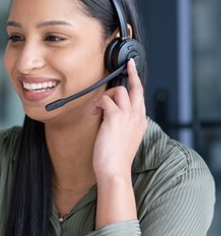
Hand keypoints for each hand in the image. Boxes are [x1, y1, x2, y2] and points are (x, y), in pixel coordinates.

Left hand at [91, 59, 146, 179]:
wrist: (115, 170)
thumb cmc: (115, 158)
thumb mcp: (123, 138)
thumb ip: (122, 124)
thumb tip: (109, 113)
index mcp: (141, 122)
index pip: (140, 97)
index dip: (136, 83)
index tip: (133, 71)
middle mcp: (137, 116)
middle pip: (137, 87)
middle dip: (132, 73)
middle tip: (128, 65)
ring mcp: (128, 116)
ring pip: (119, 90)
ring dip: (105, 96)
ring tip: (98, 109)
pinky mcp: (116, 117)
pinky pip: (105, 100)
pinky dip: (97, 104)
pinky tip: (94, 113)